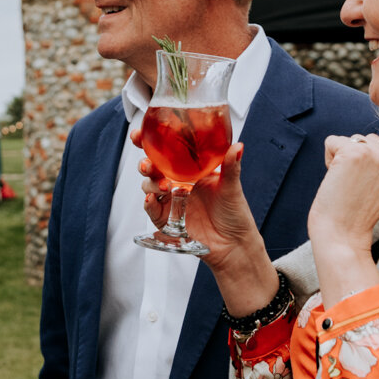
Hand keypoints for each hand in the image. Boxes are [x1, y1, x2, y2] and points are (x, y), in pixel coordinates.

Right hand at [136, 143, 275, 314]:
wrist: (233, 245)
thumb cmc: (235, 214)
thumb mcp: (232, 187)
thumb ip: (231, 166)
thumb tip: (238, 145)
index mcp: (190, 170)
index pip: (166, 151)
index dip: (150, 141)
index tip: (140, 134)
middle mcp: (177, 183)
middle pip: (152, 167)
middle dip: (145, 162)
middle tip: (149, 164)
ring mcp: (171, 201)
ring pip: (149, 186)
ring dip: (150, 183)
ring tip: (163, 186)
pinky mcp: (167, 219)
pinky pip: (152, 209)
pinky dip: (149, 203)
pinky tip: (152, 199)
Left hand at [303, 133, 378, 301]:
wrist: (344, 234)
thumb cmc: (359, 212)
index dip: (367, 167)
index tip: (367, 188)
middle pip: (366, 139)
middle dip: (354, 159)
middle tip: (356, 187)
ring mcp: (377, 153)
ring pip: (350, 139)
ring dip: (341, 159)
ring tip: (347, 184)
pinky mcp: (355, 152)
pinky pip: (332, 141)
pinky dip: (328, 159)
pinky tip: (336, 179)